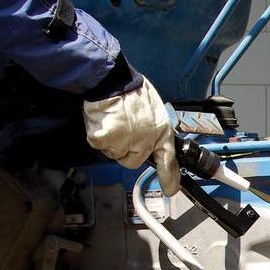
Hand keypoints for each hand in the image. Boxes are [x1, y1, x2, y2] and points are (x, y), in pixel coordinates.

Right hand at [83, 77, 179, 195]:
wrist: (114, 80)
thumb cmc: (133, 90)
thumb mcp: (155, 109)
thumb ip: (154, 129)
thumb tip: (152, 142)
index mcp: (161, 131)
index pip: (168, 160)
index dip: (169, 177)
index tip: (170, 189)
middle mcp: (146, 140)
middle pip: (133, 160)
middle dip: (126, 150)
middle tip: (123, 130)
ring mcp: (127, 142)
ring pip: (115, 154)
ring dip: (112, 142)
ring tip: (115, 120)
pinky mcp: (108, 140)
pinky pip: (101, 146)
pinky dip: (99, 135)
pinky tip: (104, 120)